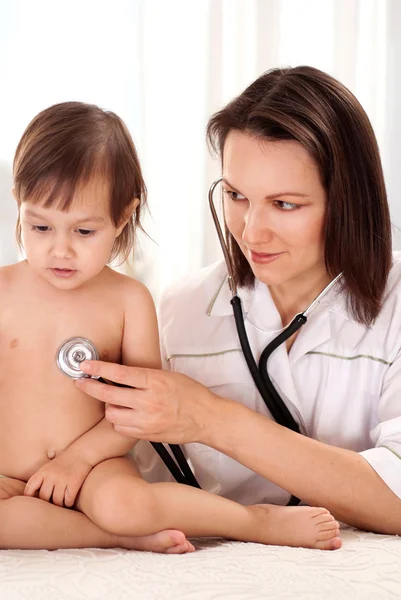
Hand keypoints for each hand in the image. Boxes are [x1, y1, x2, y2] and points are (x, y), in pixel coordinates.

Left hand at [24, 451, 92, 506]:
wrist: (82, 452)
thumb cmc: (65, 461)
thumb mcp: (50, 467)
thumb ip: (42, 479)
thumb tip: (37, 497)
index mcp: (43, 472)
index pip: (30, 488)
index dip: (30, 497)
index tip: (34, 502)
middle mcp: (51, 476)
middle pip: (44, 498)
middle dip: (49, 502)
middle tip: (53, 503)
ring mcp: (62, 480)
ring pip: (57, 501)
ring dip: (60, 504)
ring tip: (62, 502)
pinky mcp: (73, 484)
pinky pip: (68, 501)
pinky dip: (69, 503)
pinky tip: (70, 500)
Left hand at [74, 361, 214, 443]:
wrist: (206, 418)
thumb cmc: (191, 394)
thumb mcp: (169, 376)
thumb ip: (146, 377)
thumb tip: (121, 373)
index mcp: (155, 381)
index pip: (119, 373)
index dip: (99, 368)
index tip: (86, 365)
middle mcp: (148, 400)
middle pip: (109, 394)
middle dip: (90, 387)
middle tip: (81, 382)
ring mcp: (146, 419)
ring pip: (111, 414)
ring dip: (108, 406)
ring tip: (114, 401)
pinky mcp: (146, 434)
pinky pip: (121, 428)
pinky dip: (119, 421)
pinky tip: (125, 415)